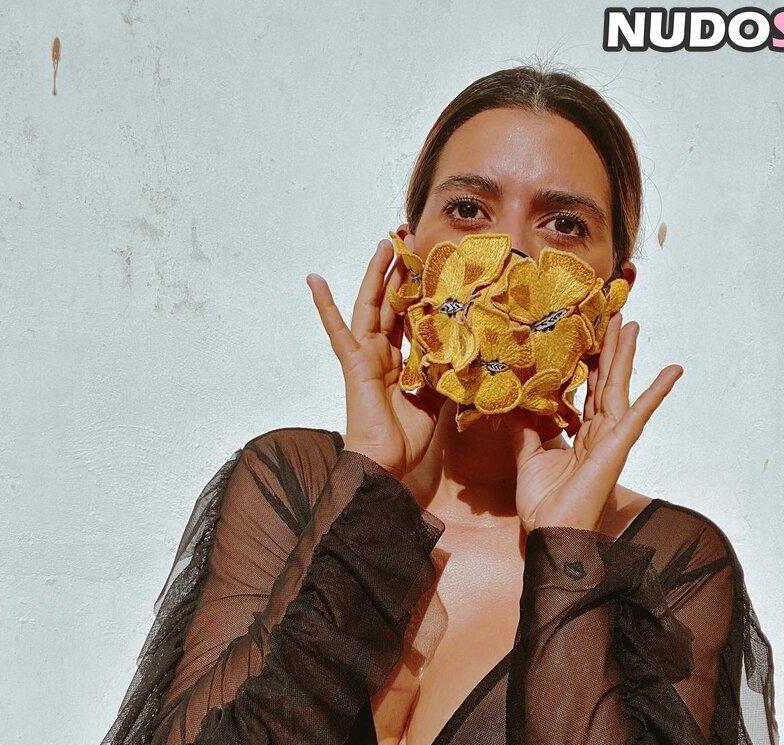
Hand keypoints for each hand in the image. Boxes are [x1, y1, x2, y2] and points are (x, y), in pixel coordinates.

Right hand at [306, 237, 444, 478]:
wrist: (384, 464)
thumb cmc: (405, 439)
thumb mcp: (437, 401)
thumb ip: (445, 375)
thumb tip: (469, 358)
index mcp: (400, 362)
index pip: (411, 318)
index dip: (420, 293)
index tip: (432, 267)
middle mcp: (382, 353)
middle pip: (392, 304)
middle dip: (401, 273)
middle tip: (411, 241)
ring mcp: (365, 356)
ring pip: (372, 306)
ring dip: (377, 275)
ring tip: (385, 245)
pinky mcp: (353, 363)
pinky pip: (337, 330)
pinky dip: (325, 305)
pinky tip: (314, 279)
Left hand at [503, 313, 682, 531]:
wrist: (551, 531)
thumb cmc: (544, 503)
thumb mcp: (528, 455)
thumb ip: (526, 427)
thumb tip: (516, 400)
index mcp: (580, 434)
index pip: (586, 390)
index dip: (588, 362)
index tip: (588, 334)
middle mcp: (598, 432)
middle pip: (606, 381)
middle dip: (611, 348)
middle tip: (615, 316)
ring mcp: (610, 438)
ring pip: (619, 387)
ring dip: (626, 355)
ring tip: (632, 325)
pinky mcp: (618, 446)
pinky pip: (640, 414)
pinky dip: (656, 392)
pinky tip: (673, 371)